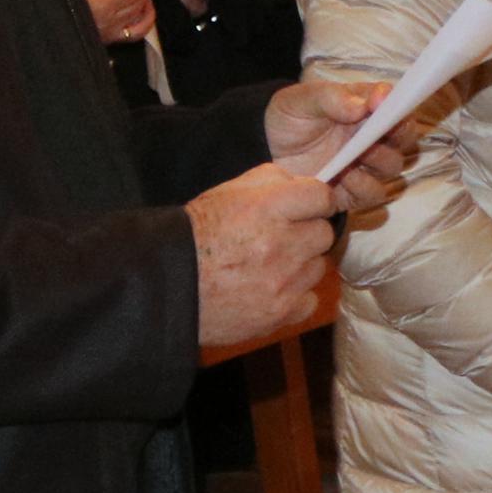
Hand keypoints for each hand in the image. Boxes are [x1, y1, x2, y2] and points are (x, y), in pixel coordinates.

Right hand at [80, 0, 161, 43]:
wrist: (51, 20)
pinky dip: (146, 22)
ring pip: (139, 16)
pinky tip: (145, 12)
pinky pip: (137, 34)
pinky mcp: (112, 40)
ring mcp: (111, 33)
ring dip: (143, 3)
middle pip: (137, 3)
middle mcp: (108, 22)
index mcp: (100, 6)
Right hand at [188, 165, 338, 352]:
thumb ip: (271, 180)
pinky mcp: (281, 313)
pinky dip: (295, 297)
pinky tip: (272, 290)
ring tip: (269, 266)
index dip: (317, 201)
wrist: (167, 283)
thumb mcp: (227, 192)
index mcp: (268, 208)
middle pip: (324, 233)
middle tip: (282, 239)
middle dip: (306, 233)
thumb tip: (301, 184)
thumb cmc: (196, 235)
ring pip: (317, 267)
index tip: (312, 207)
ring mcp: (283, 281)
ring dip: (300, 265)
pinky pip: (309, 300)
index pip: (322, 196)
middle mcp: (281, 243)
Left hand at [264, 77, 410, 212]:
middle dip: (396, 136)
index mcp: (367, 109)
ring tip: (352, 161)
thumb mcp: (301, 100)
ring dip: (379, 163)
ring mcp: (366, 165)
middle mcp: (373, 136)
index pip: (397, 104)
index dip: (397, 103)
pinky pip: (374, 195)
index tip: (380, 103)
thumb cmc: (289, 120)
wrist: (266, 152)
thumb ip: (331, 98)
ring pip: (394, 167)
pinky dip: (363, 188)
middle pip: (405, 137)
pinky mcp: (356, 192)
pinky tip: (342, 180)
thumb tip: (362, 106)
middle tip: (372, 135)